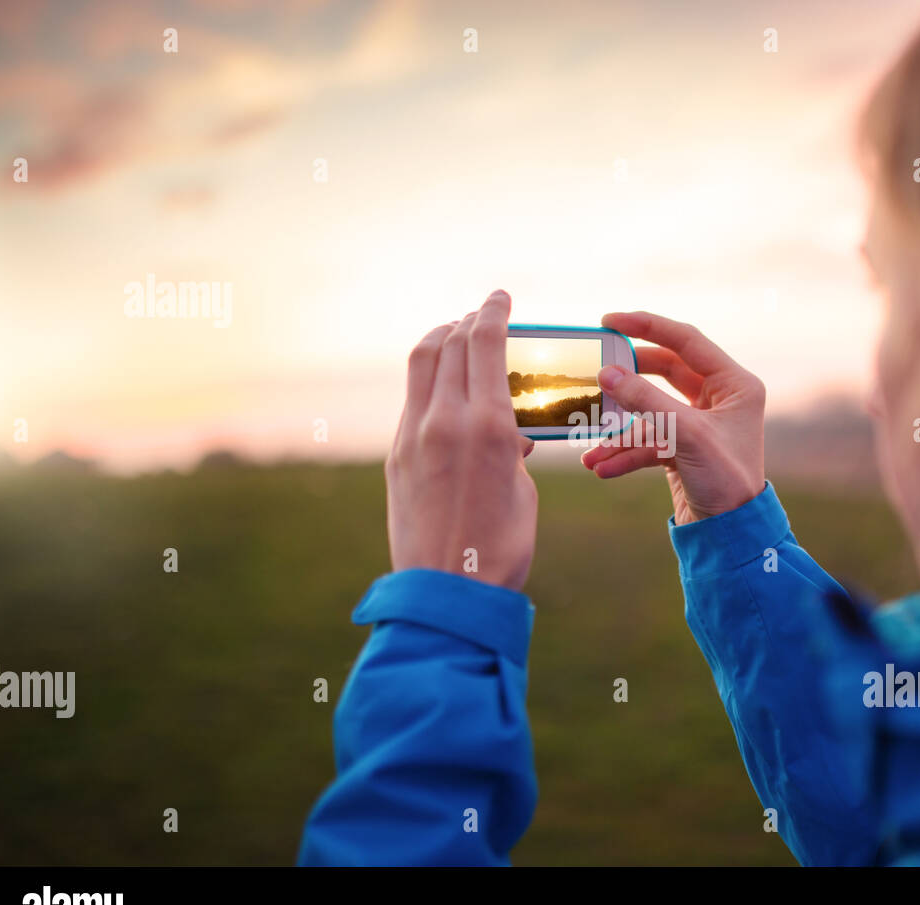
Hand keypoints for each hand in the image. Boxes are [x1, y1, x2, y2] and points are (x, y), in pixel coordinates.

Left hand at [386, 290, 537, 590]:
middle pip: (450, 343)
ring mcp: (414, 435)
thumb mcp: (522, 490)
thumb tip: (507, 435)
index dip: (492, 311)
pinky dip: (431, 376)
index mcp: (488, 426)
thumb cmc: (501, 548)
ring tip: (457, 336)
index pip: (484, 344)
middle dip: (469, 320)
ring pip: (422, 362)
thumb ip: (512, 449)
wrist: (447, 591)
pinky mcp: (397, 455)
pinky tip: (444, 385)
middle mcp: (445, 421)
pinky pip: (413, 396)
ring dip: (441, 339)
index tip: (500, 296)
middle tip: (483, 314)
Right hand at [581, 311, 765, 524]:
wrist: (732, 536)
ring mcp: (701, 425)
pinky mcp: (684, 449)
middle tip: (598, 370)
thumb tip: (607, 373)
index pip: (686, 340)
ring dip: (621, 431)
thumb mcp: (685, 435)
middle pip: (665, 372)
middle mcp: (720, 399)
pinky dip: (626, 453)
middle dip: (629, 380)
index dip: (647, 326)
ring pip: (651, 413)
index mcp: (735, 385)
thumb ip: (645, 400)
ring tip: (592, 449)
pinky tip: (603, 467)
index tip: (609, 321)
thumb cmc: (725, 481)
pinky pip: (649, 441)